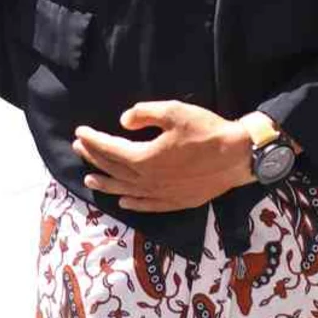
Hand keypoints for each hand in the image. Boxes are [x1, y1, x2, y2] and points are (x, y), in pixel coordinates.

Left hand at [73, 102, 272, 212]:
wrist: (237, 157)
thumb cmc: (207, 131)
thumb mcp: (175, 112)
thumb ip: (145, 114)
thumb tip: (123, 121)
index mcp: (144, 158)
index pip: (110, 150)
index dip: (93, 140)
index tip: (80, 131)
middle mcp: (147, 180)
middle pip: (113, 170)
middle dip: (94, 158)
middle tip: (79, 148)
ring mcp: (160, 194)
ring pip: (125, 190)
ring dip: (105, 183)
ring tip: (89, 179)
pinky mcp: (174, 201)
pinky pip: (145, 205)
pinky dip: (131, 203)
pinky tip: (123, 201)